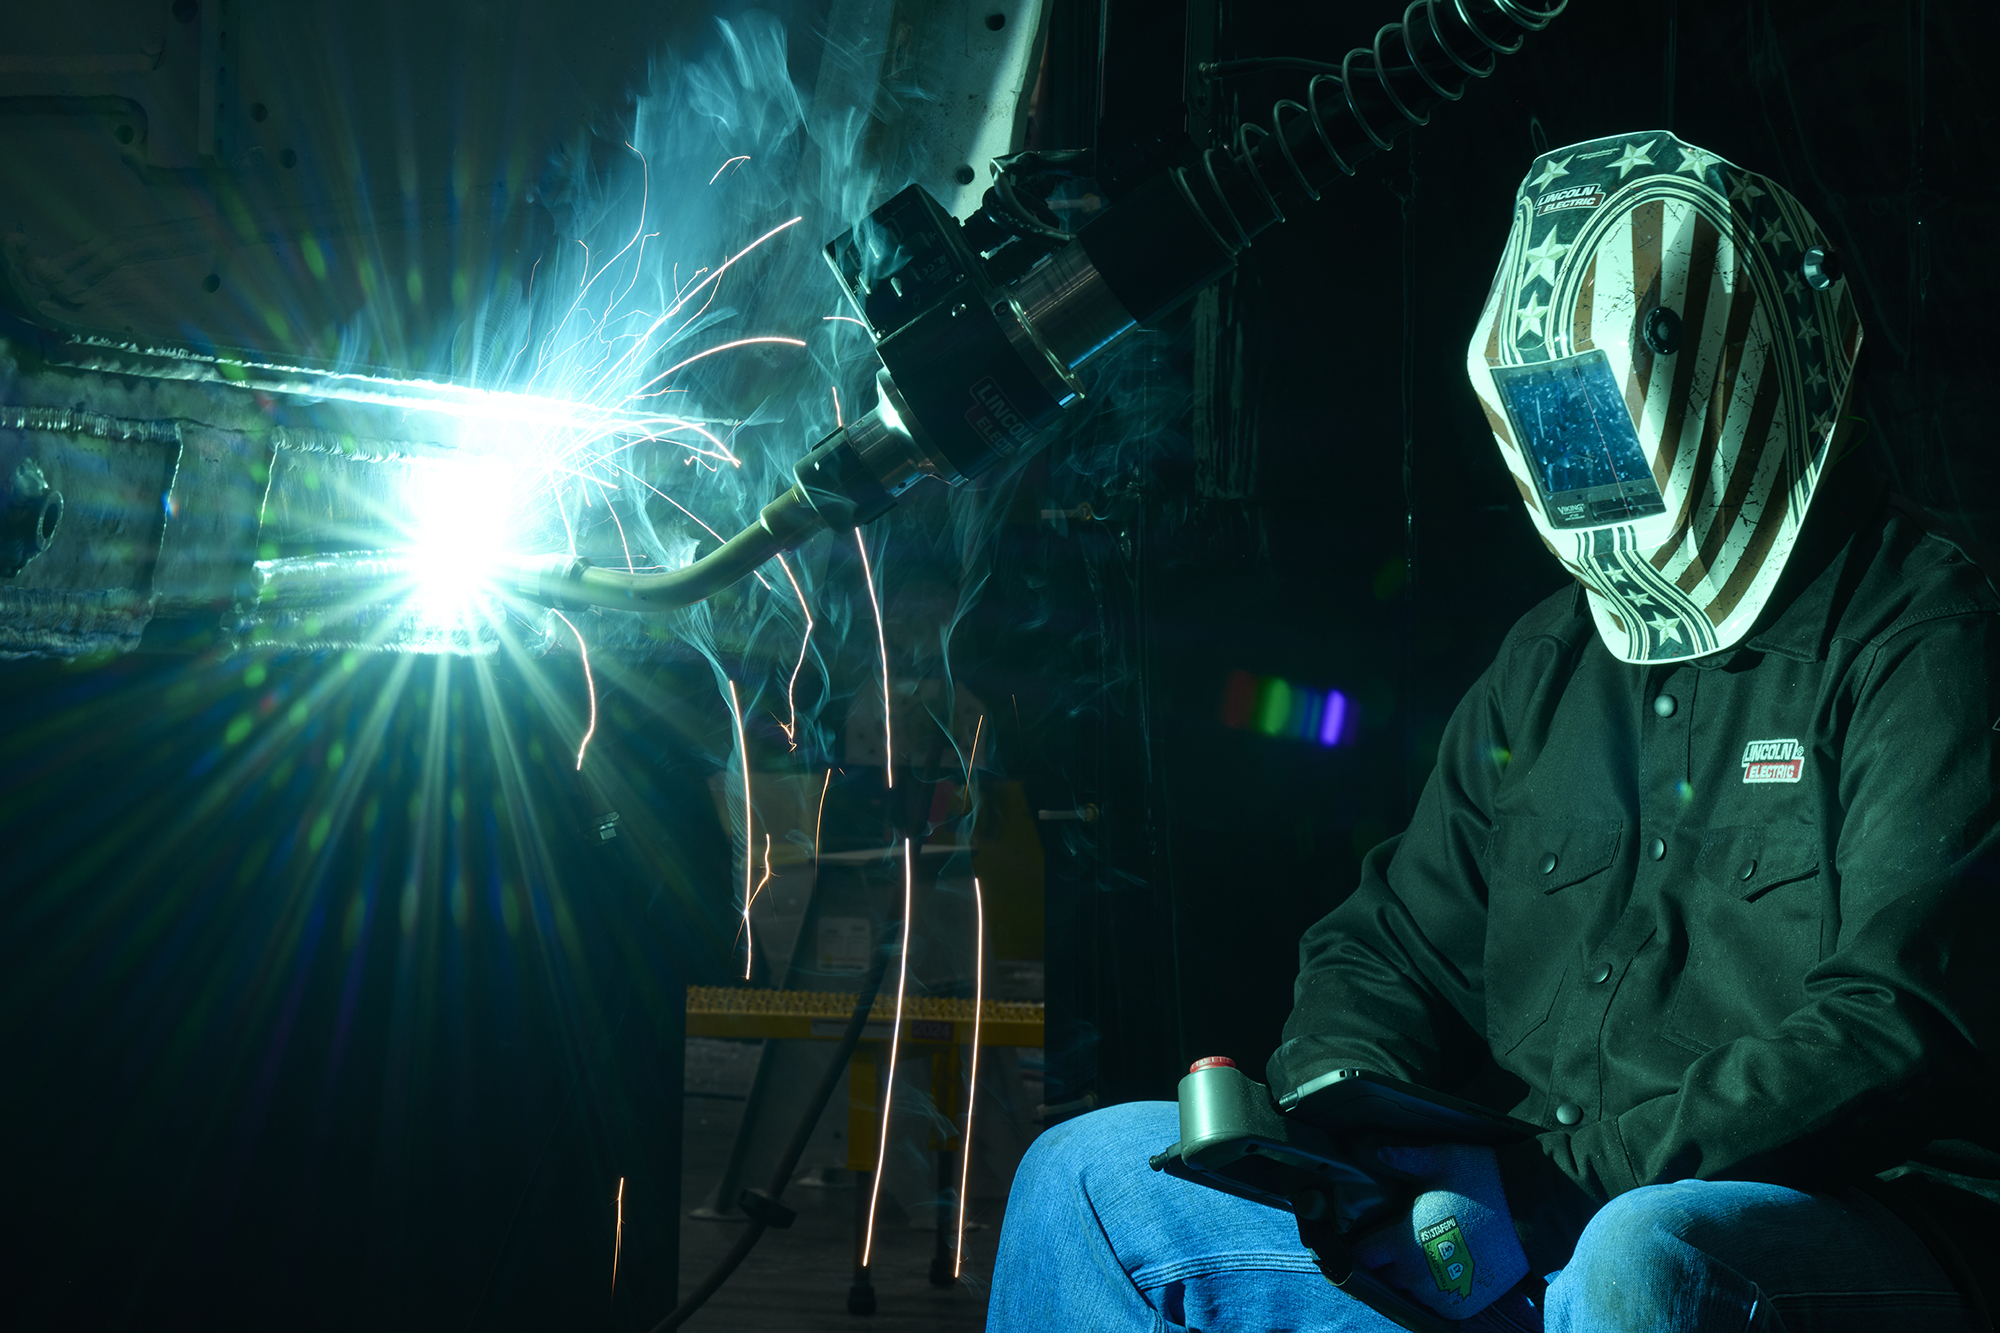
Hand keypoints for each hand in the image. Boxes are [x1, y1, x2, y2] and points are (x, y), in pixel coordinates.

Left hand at [1349, 1143, 1527, 1319]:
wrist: (1532, 1208)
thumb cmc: (1483, 1181)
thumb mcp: (1440, 1159)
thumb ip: (1403, 1157)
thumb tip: (1375, 1150)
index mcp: (1404, 1242)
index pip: (1364, 1256)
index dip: (1366, 1245)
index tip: (1374, 1235)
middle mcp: (1418, 1275)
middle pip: (1387, 1275)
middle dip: (1391, 1260)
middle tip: (1405, 1239)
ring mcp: (1443, 1294)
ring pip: (1411, 1291)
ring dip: (1414, 1276)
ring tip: (1429, 1253)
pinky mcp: (1466, 1305)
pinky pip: (1438, 1304)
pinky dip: (1438, 1290)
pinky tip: (1448, 1267)